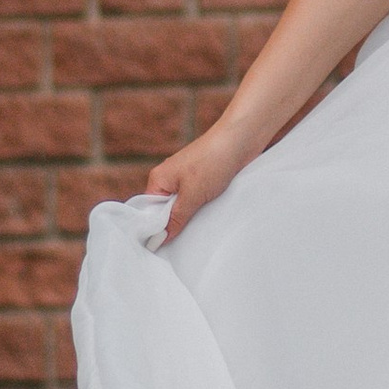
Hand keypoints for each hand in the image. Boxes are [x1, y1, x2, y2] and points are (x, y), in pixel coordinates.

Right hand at [144, 121, 251, 245]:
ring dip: (189, 217)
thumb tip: (159, 239)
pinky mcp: (202, 180)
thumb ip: (175, 218)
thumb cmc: (213, 162)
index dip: (154, 229)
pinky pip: (195, 201)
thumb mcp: (192, 196)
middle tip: (180, 244)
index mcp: (158, 179)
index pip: (148, 212)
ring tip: (195, 232)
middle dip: (173, 225)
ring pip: (182, 207)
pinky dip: (200, 209)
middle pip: (165, 211)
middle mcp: (169, 178)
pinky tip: (207, 218)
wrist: (241, 139)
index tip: (161, 248)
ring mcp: (186, 179)